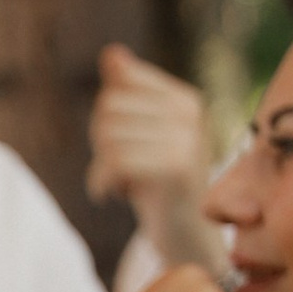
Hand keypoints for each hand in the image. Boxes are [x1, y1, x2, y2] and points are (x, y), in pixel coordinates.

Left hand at [88, 48, 209, 216]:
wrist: (186, 238)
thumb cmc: (157, 185)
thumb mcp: (140, 135)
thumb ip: (127, 93)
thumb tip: (111, 53)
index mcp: (183, 99)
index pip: (117, 87)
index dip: (107, 119)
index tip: (128, 145)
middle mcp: (190, 113)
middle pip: (108, 108)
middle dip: (102, 144)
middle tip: (124, 171)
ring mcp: (187, 139)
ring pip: (108, 135)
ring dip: (103, 168)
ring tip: (128, 183)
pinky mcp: (177, 168)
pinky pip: (114, 161)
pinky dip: (102, 184)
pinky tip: (118, 195)